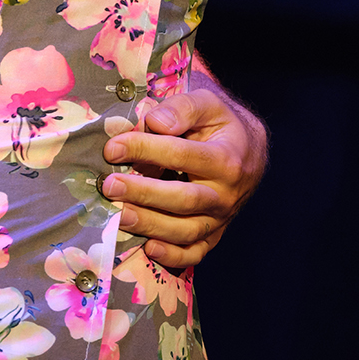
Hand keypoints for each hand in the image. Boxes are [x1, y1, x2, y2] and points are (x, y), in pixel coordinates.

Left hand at [100, 86, 268, 269]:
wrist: (249, 150)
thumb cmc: (220, 123)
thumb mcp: (208, 102)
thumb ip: (182, 108)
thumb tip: (154, 122)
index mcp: (226, 158)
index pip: (181, 154)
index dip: (144, 149)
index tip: (112, 148)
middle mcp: (226, 193)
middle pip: (183, 198)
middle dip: (143, 193)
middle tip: (109, 186)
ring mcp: (221, 218)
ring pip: (186, 230)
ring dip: (151, 225)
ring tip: (119, 215)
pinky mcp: (214, 233)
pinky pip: (196, 252)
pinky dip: (174, 257)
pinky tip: (149, 249)